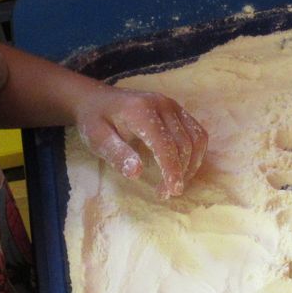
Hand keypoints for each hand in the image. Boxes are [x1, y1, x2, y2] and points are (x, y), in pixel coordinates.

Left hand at [77, 85, 207, 198]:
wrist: (97, 99)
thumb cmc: (94, 121)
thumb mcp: (96, 138)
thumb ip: (116, 154)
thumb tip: (136, 173)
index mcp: (140, 110)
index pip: (165, 144)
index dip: (171, 170)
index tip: (171, 192)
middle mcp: (162, 104)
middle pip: (184, 143)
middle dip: (180, 172)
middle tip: (164, 193)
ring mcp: (172, 105)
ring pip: (196, 138)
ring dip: (191, 164)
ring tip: (176, 182)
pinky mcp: (177, 110)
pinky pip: (197, 132)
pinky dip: (196, 152)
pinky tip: (184, 167)